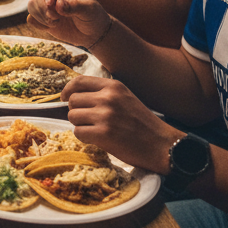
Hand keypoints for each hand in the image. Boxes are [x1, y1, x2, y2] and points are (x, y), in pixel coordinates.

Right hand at [26, 0, 110, 47]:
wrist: (93, 33)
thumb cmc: (94, 17)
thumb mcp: (89, 10)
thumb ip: (74, 7)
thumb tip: (57, 4)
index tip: (50, 4)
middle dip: (43, 6)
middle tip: (54, 17)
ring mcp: (46, 3)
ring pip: (32, 4)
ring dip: (41, 15)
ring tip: (56, 22)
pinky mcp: (42, 16)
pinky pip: (31, 17)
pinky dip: (39, 23)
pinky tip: (52, 26)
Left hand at [62, 75, 179, 173]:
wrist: (163, 146)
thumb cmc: (143, 124)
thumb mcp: (125, 99)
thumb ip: (103, 94)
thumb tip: (73, 96)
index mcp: (113, 86)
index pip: (79, 81)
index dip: (68, 90)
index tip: (65, 98)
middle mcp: (108, 98)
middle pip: (73, 100)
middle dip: (77, 112)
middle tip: (90, 121)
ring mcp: (105, 115)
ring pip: (73, 116)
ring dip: (80, 125)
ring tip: (96, 130)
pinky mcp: (104, 133)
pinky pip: (78, 132)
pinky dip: (84, 138)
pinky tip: (98, 140)